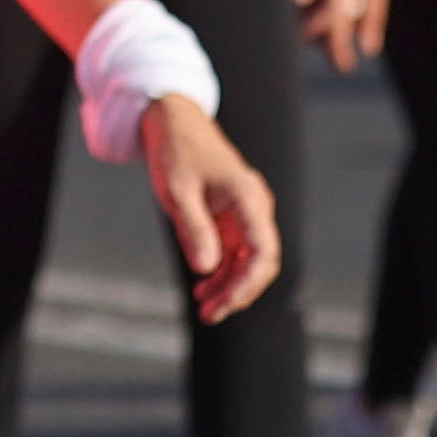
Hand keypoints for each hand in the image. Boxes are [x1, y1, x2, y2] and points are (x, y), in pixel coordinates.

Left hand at [140, 96, 284, 322]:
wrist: (173, 123)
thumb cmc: (175, 153)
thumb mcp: (176, 191)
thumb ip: (193, 228)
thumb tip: (207, 268)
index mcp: (248, 198)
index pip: (263, 252)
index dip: (247, 284)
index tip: (223, 305)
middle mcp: (255, 207)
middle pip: (260, 261)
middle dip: (238, 291)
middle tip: (209, 314)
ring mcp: (246, 212)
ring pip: (248, 260)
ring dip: (229, 285)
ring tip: (203, 307)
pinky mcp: (234, 215)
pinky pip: (236, 250)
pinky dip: (222, 270)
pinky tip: (204, 286)